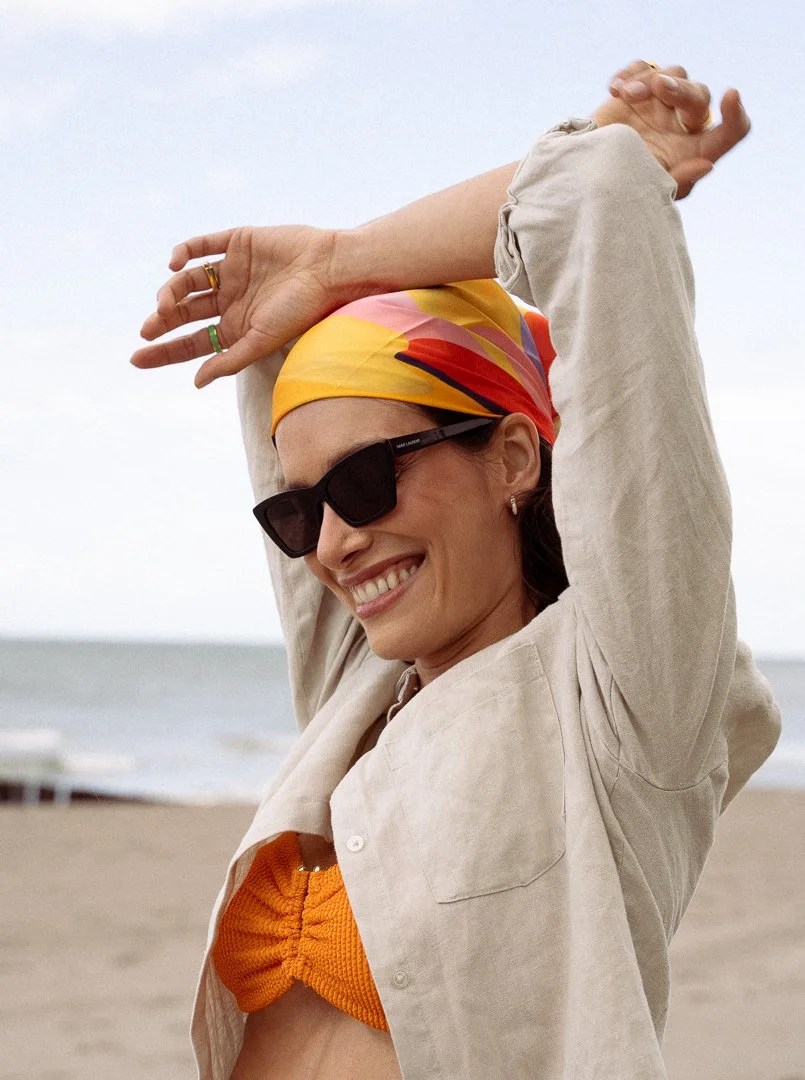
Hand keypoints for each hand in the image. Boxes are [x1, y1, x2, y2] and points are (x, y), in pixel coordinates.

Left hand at [131, 225, 344, 386]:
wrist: (329, 268)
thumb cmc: (302, 310)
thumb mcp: (262, 342)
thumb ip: (229, 361)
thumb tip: (196, 382)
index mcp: (236, 328)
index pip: (192, 343)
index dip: (163, 352)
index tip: (136, 358)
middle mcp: (230, 301)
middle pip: (184, 314)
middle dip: (162, 323)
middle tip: (146, 330)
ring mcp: (231, 271)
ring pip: (187, 281)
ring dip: (170, 292)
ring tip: (165, 304)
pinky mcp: (236, 242)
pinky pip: (200, 246)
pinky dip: (183, 252)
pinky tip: (173, 264)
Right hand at [592, 61, 750, 198]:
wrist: (581, 178)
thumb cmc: (619, 191)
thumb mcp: (650, 192)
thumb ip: (680, 180)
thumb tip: (707, 164)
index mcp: (694, 151)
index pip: (732, 130)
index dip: (736, 114)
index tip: (729, 96)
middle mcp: (682, 125)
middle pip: (699, 94)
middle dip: (680, 88)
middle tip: (658, 88)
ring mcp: (659, 105)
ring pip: (675, 73)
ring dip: (651, 80)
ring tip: (625, 96)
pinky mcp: (636, 91)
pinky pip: (644, 67)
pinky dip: (631, 72)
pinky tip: (615, 89)